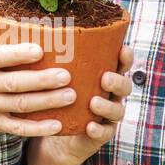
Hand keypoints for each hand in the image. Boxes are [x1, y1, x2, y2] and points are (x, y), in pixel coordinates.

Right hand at [0, 41, 80, 145]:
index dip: (19, 54)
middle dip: (42, 80)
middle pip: (15, 83)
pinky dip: (37, 128)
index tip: (40, 50)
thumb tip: (25, 28)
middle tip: (66, 75)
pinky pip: (17, 128)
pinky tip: (56, 125)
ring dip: (47, 101)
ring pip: (21, 104)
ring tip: (70, 95)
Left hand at [25, 43, 133, 164]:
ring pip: (117, 110)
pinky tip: (90, 127)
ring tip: (94, 103)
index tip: (122, 49)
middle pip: (124, 86)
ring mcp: (108, 115)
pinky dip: (99, 130)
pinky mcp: (101, 134)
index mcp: (105, 76)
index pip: (121, 64)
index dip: (126, 57)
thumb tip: (38, 31)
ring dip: (107, 106)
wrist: (57, 131)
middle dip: (117, 81)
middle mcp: (111, 95)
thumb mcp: (60, 76)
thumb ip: (59, 59)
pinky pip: (105, 133)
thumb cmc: (59, 95)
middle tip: (104, 78)